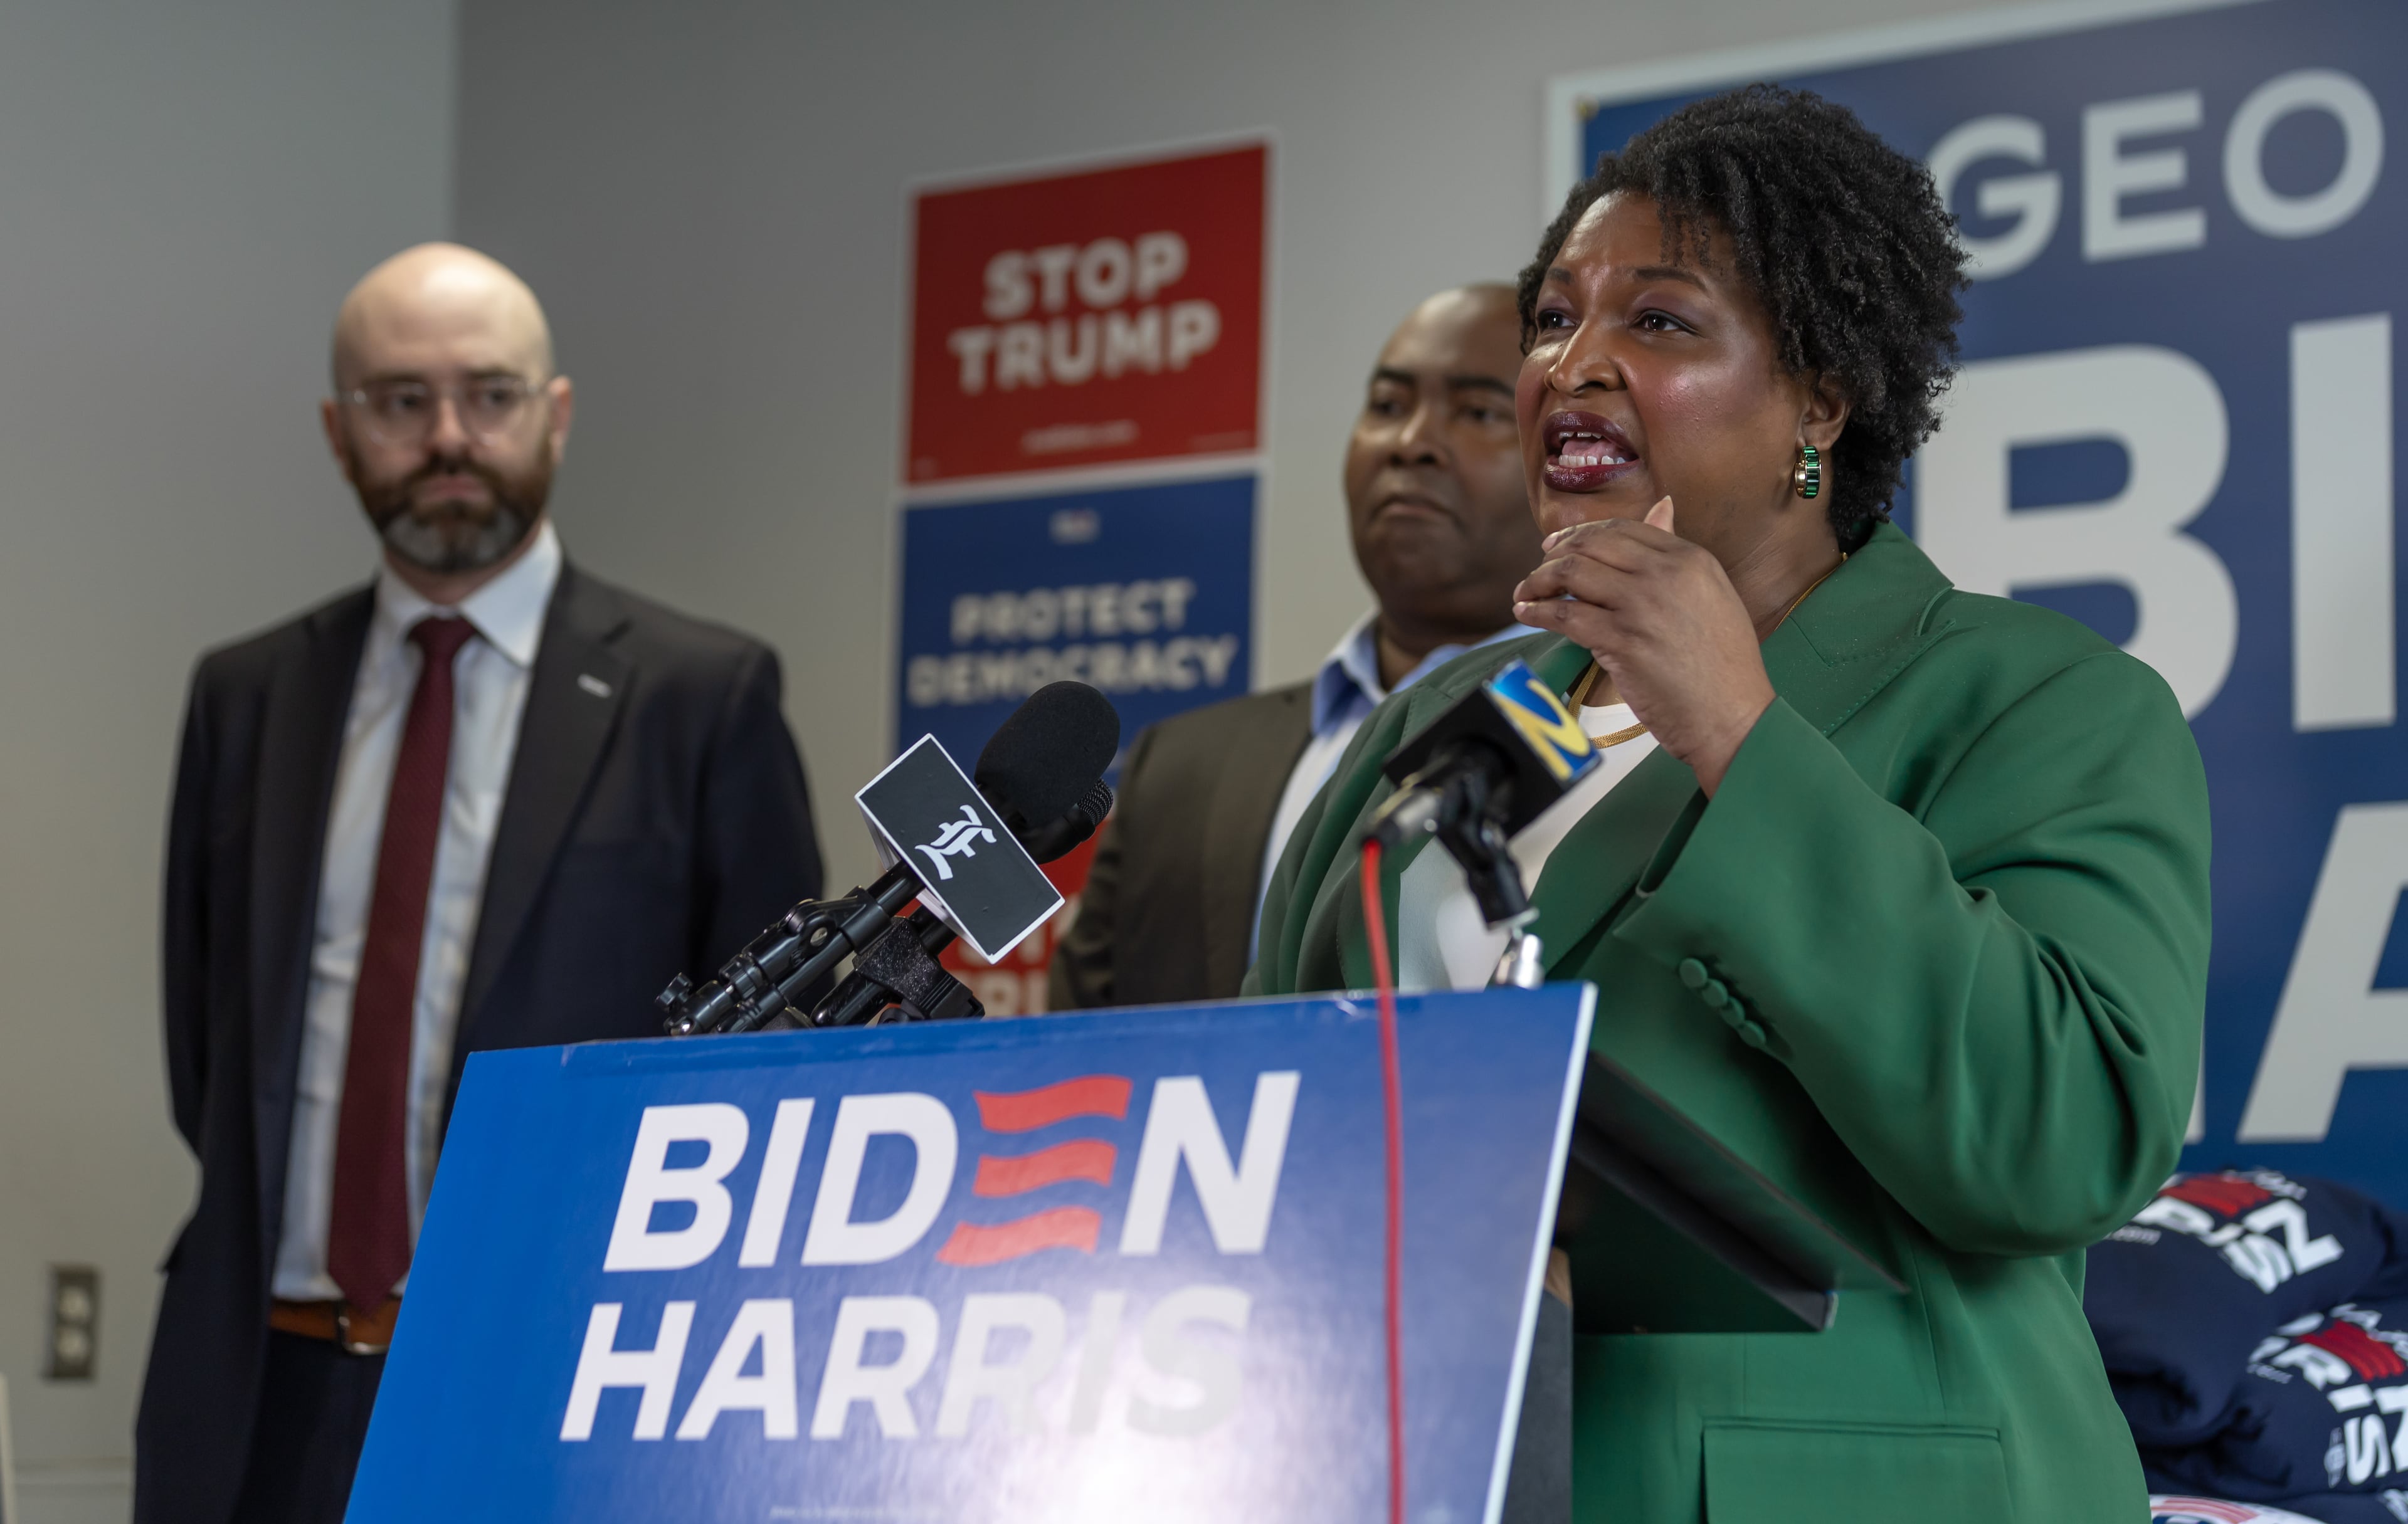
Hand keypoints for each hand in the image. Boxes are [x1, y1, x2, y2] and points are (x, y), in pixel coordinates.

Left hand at [1511, 497, 1774, 795]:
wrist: (1734, 716)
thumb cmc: (1723, 666)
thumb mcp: (1712, 594)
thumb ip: (1676, 556)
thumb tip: (1661, 505)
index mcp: (1690, 559)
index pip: (1622, 529)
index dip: (1582, 534)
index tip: (1558, 546)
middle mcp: (1666, 574)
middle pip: (1591, 545)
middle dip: (1554, 555)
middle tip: (1537, 572)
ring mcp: (1642, 606)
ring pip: (1572, 574)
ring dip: (1538, 582)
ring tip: (1525, 594)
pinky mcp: (1622, 641)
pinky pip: (1565, 615)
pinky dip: (1538, 612)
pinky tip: (1527, 615)